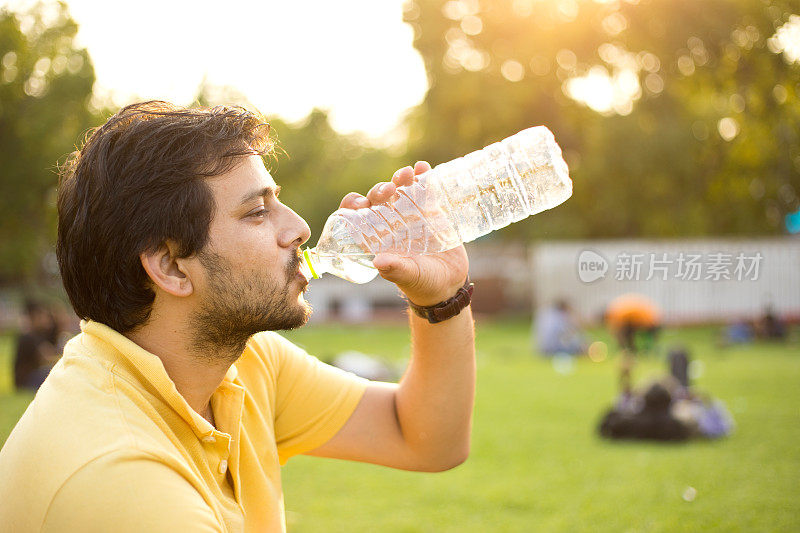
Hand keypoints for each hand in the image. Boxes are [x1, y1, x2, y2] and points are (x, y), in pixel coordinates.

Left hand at [339, 162, 468, 305]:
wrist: (450, 284)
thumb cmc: (422, 284)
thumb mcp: (409, 276)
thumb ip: (395, 270)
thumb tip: (378, 262)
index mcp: (376, 237)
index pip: (356, 216)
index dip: (353, 205)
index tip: (360, 203)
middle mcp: (390, 223)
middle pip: (378, 198)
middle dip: (380, 190)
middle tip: (389, 190)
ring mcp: (411, 215)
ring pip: (400, 190)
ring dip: (400, 179)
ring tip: (407, 174)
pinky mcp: (431, 211)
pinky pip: (425, 190)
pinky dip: (424, 177)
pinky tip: (423, 168)